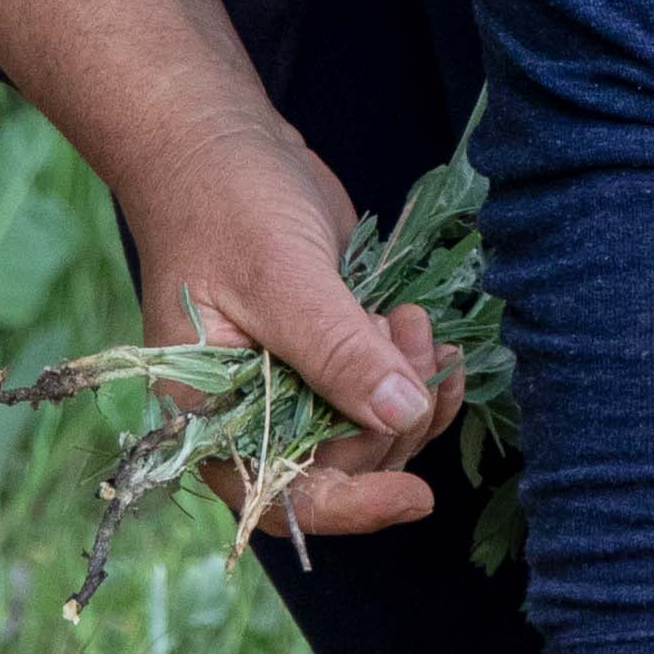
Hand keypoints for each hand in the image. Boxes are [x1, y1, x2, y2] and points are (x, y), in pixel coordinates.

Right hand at [113, 103, 459, 540]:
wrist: (219, 144)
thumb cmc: (225, 205)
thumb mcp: (281, 278)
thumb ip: (337, 352)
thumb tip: (401, 415)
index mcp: (212, 417)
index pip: (284, 498)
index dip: (352, 509)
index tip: (416, 495)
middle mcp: (254, 416)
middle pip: (346, 468)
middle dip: (392, 416)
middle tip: (407, 331)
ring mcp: (298, 388)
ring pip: (378, 436)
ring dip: (414, 392)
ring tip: (414, 320)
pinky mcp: (335, 355)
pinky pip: (390, 399)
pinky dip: (424, 381)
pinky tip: (441, 347)